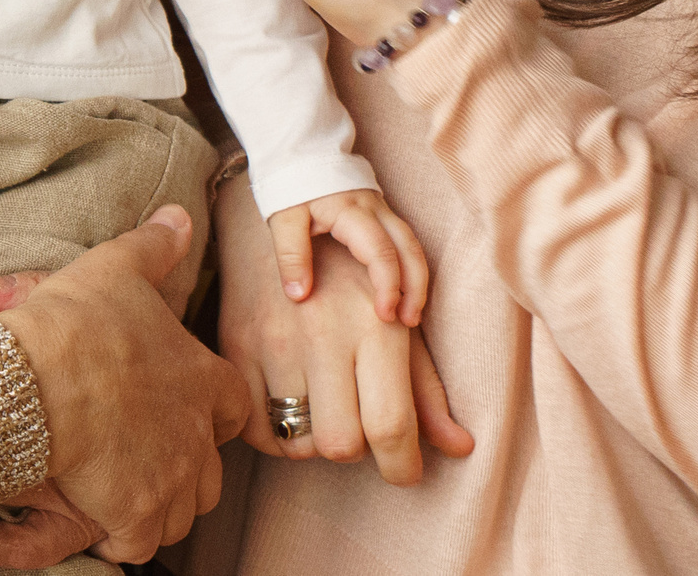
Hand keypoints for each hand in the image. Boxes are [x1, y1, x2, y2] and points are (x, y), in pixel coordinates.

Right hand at [0, 206, 247, 563]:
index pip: (236, 407)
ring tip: (121, 490)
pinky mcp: (138, 515)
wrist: (36, 380)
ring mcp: (172, 479)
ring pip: (184, 511)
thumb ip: (153, 247)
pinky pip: (145, 544)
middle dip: (184, 470)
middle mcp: (197, 434)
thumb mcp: (116, 268)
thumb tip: (178, 217)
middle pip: (211, 471)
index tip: (185, 413)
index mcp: (202, 378)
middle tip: (143, 458)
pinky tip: (98, 519)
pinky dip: (125, 538)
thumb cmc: (77, 324)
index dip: (214, 413)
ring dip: (158, 505)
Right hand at [219, 174, 472, 485]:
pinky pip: (256, 430)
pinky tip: (290, 408)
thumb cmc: (348, 280)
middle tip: (358, 422)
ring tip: (323, 407)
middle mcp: (324, 334)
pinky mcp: (237, 347)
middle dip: (356, 447)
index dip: (402, 466)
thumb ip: (425, 388)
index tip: (404, 471)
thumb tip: (461, 447)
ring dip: (316, 439)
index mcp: (374, 326)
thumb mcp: (394, 324)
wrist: (273, 226)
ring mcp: (275, 342)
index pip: (391, 426)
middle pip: (343, 444)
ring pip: (299, 442)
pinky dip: (277, 434)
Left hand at [269, 189, 430, 325]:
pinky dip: (411, 267)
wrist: (300, 150)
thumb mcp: (283, 218)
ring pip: (413, 244)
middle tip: (408, 321)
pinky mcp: (381, 213)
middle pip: (409, 248)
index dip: (387, 285)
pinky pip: (405, 241)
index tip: (384, 315)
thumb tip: (298, 295)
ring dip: (417, 279)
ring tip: (412, 315)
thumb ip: (291, 255)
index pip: (381, 252)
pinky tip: (406, 291)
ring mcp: (382, 209)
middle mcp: (375, 209)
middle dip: (415, 287)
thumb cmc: (292, 184)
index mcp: (352, 211)